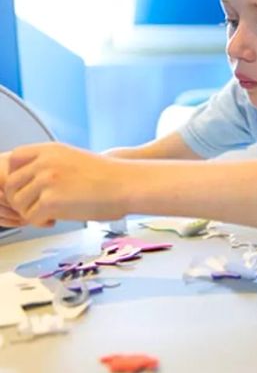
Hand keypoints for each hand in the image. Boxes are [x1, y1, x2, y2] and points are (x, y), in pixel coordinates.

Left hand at [4, 143, 129, 226]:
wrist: (128, 185)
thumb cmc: (111, 177)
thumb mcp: (76, 159)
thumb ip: (52, 165)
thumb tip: (34, 182)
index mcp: (50, 149)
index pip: (13, 160)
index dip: (17, 177)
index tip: (29, 188)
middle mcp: (44, 162)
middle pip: (10, 185)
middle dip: (21, 200)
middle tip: (38, 207)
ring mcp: (46, 181)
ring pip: (18, 204)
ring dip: (31, 212)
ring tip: (50, 214)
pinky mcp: (51, 201)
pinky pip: (31, 218)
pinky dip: (41, 223)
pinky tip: (56, 220)